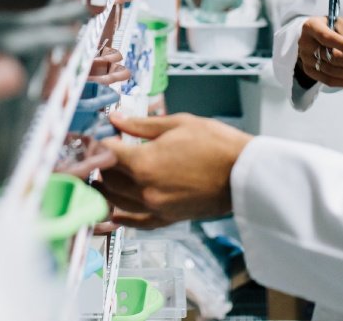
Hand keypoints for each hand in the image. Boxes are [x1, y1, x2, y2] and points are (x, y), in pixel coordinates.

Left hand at [97, 113, 251, 228]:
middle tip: (102, 152)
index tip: (98, 135)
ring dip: (106, 188)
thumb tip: (116, 119)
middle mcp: (146, 189)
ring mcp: (156, 207)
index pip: (107, 153)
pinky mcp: (168, 219)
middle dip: (102, 164)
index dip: (99, 142)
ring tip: (103, 176)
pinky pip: (137, 222)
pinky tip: (114, 213)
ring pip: (116, 201)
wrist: (245, 174)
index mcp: (145, 163)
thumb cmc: (218, 145)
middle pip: (108, 179)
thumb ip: (141, 124)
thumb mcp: (178, 123)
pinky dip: (122, 218)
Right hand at [296, 16, 342, 87]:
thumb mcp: (339, 23)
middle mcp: (305, 44)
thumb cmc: (329, 27)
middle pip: (331, 58)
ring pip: (331, 71)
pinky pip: (328, 81)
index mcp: (311, 27)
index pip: (327, 38)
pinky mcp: (309, 71)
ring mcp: (306, 59)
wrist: (312, 36)